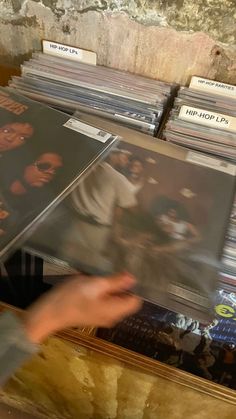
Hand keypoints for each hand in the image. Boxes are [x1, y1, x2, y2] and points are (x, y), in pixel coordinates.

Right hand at [23, 273, 141, 343]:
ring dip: (112, 288)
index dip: (135, 288)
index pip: (136, 301)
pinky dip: (103, 293)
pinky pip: (105, 302)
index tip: (130, 274)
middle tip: (118, 270)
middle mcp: (112, 317)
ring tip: (105, 275)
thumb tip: (134, 278)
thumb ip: (115, 282)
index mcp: (115, 311)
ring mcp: (102, 316)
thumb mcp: (95, 285)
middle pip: (125, 300)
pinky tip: (95, 283)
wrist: (48, 313)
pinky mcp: (93, 313)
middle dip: (123, 286)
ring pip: (115, 300)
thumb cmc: (72, 298)